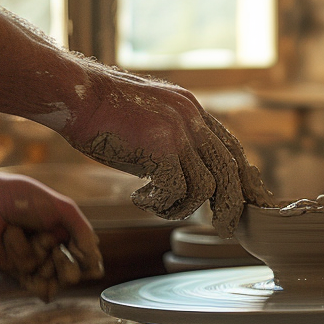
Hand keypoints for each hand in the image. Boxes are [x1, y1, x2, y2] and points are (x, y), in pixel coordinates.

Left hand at [0, 173, 103, 300]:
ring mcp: (35, 262)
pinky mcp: (16, 272)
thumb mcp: (63, 208)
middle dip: (65, 263)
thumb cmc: (22, 198)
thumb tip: (96, 266)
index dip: (87, 258)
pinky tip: (12, 239)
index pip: (88, 258)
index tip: (79, 251)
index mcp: (67, 233)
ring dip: (36, 253)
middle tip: (54, 250)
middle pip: (73, 274)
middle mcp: (53, 249)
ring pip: (50, 277)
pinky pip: (29, 279)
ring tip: (21, 234)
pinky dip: (21, 257)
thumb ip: (84, 233)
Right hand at [58, 65, 272, 235]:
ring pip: (206, 186)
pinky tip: (139, 199)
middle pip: (231, 169)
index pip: (231, 149)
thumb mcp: (150, 122)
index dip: (242, 179)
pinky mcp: (160, 147)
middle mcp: (193, 119)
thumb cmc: (103, 113)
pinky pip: (176, 190)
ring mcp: (178, 132)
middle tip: (225, 228)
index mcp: (193, 111)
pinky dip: (160, 204)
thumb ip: (171, 141)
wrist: (78, 95)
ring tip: (159, 207)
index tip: (246, 203)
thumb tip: (183, 175)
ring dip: (184, 207)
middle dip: (232, 203)